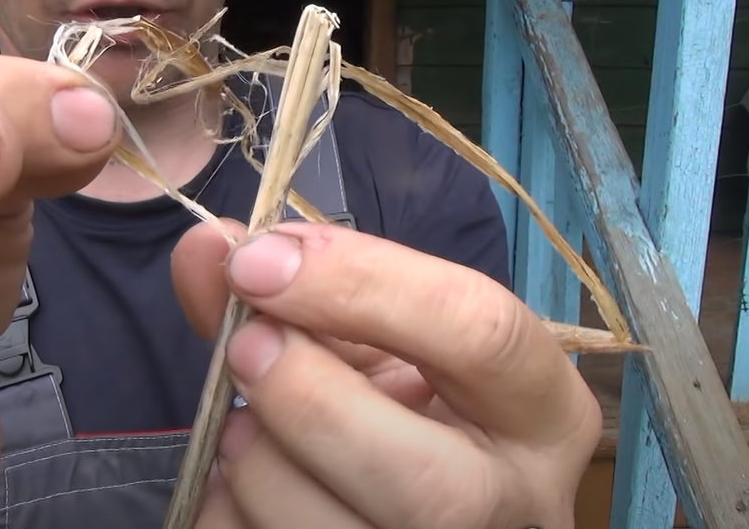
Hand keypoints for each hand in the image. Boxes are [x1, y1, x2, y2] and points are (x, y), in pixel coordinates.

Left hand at [170, 220, 601, 528]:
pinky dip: (230, 507)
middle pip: (427, 483)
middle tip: (243, 346)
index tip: (257, 262)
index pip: (482, 334)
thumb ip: (301, 293)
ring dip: (254, 462)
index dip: (360, 284)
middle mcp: (516, 507)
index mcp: (541, 412)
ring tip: (247, 429)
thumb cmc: (401, 411)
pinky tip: (247, 487)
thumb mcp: (377, 343)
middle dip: (308, 400)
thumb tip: (207, 246)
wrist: (419, 509)